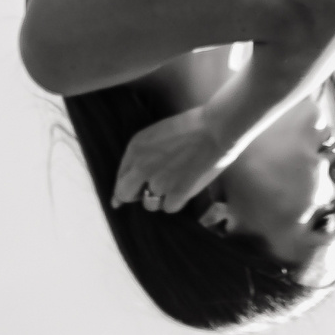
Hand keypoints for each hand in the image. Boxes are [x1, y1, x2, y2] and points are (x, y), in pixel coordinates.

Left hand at [112, 107, 226, 214]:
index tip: (119, 201)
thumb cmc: (190, 127)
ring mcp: (158, 182)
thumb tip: (133, 180)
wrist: (215, 129)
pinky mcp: (176, 194)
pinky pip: (169, 208)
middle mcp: (141, 166)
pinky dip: (177, 201)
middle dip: (135, 196)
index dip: (121, 189)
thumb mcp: (156, 135)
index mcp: (135, 147)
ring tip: (176, 182)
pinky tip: (186, 187)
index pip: (119, 177)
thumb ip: (141, 156)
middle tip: (148, 193)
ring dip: (160, 198)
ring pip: (149, 204)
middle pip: (125, 194)